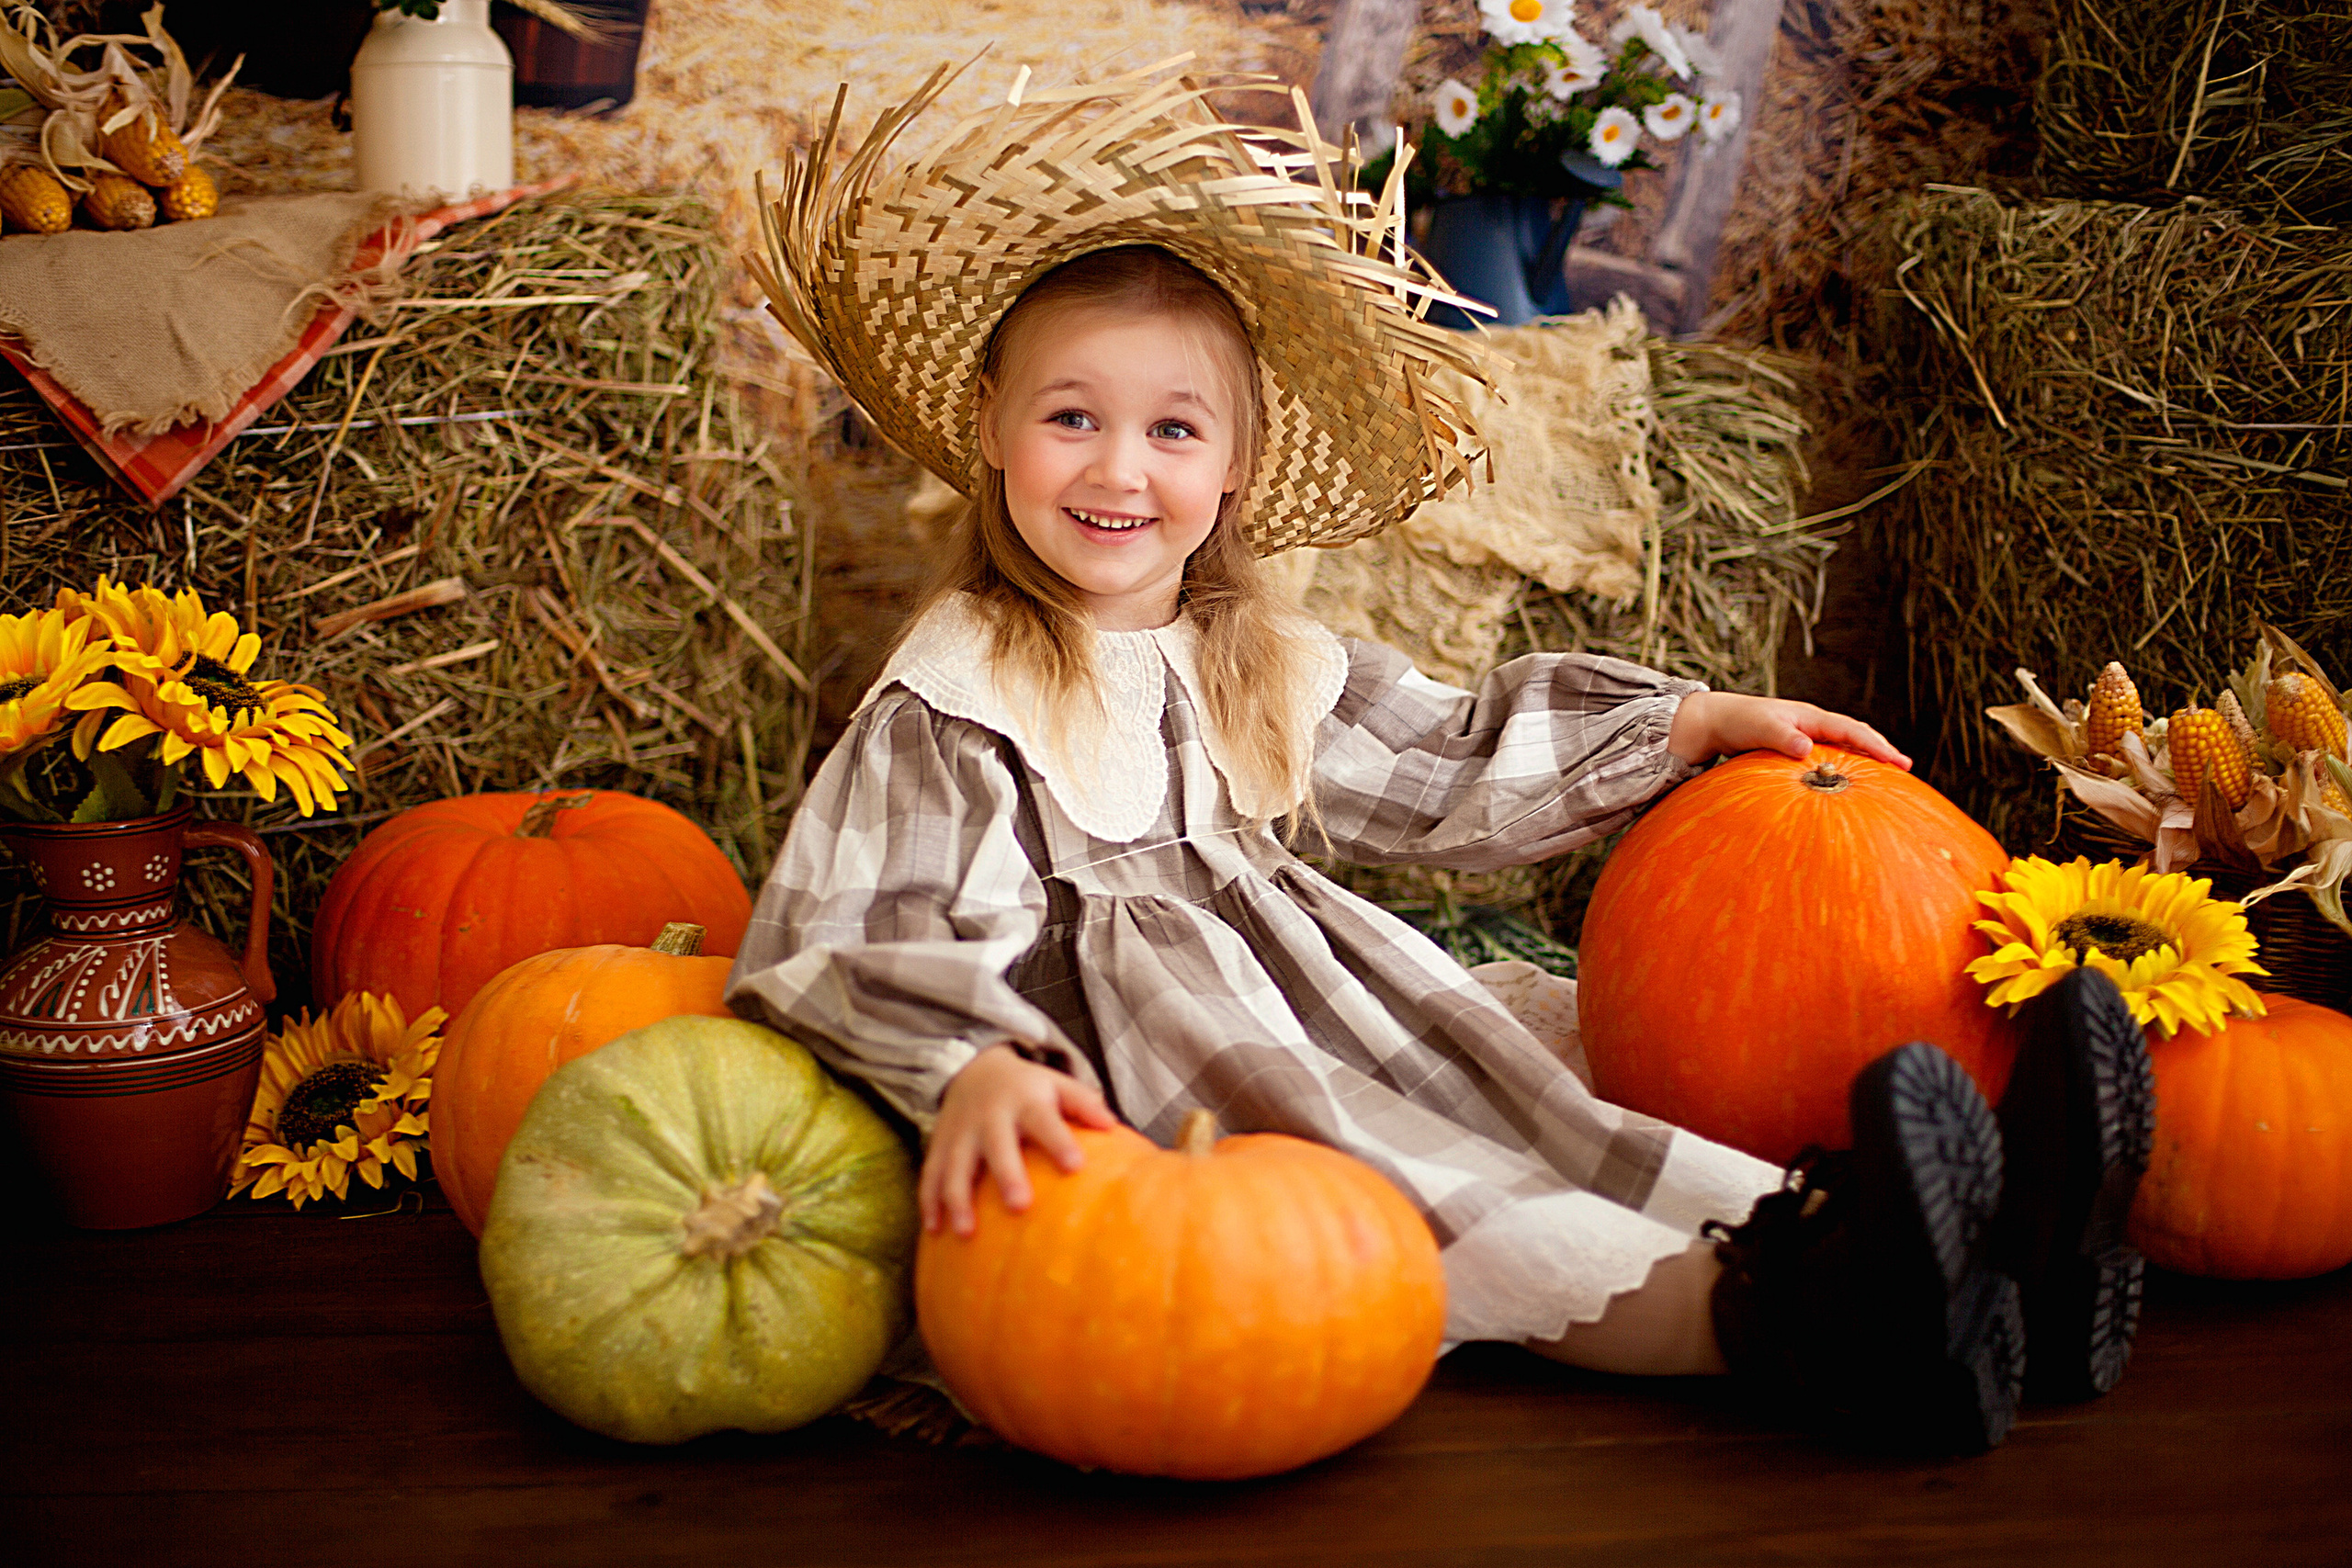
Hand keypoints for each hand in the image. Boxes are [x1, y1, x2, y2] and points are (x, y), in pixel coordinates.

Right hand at [922, 1043, 1116, 1236]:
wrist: (974, 1069)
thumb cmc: (1028, 1089)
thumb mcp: (1057, 1085)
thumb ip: (1083, 1103)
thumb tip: (1113, 1126)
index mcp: (1025, 1102)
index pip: (1044, 1121)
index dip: (1059, 1142)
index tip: (1075, 1166)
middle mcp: (990, 1117)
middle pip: (997, 1146)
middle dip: (1007, 1175)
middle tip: (1020, 1206)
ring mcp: (961, 1132)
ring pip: (956, 1166)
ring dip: (958, 1199)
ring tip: (966, 1232)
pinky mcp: (940, 1146)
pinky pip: (930, 1175)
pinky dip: (929, 1202)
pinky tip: (933, 1231)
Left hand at [1667, 691, 1911, 770]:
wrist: (1715, 722)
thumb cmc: (1738, 722)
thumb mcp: (1759, 727)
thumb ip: (1781, 737)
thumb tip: (1805, 749)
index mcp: (1810, 717)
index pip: (1852, 730)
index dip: (1876, 746)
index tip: (1899, 762)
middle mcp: (1813, 725)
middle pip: (1855, 736)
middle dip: (1880, 751)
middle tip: (1905, 770)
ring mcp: (1806, 736)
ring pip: (1843, 747)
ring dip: (1864, 760)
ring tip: (1886, 780)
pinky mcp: (1796, 749)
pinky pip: (1828, 758)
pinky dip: (1843, 767)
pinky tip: (1847, 785)